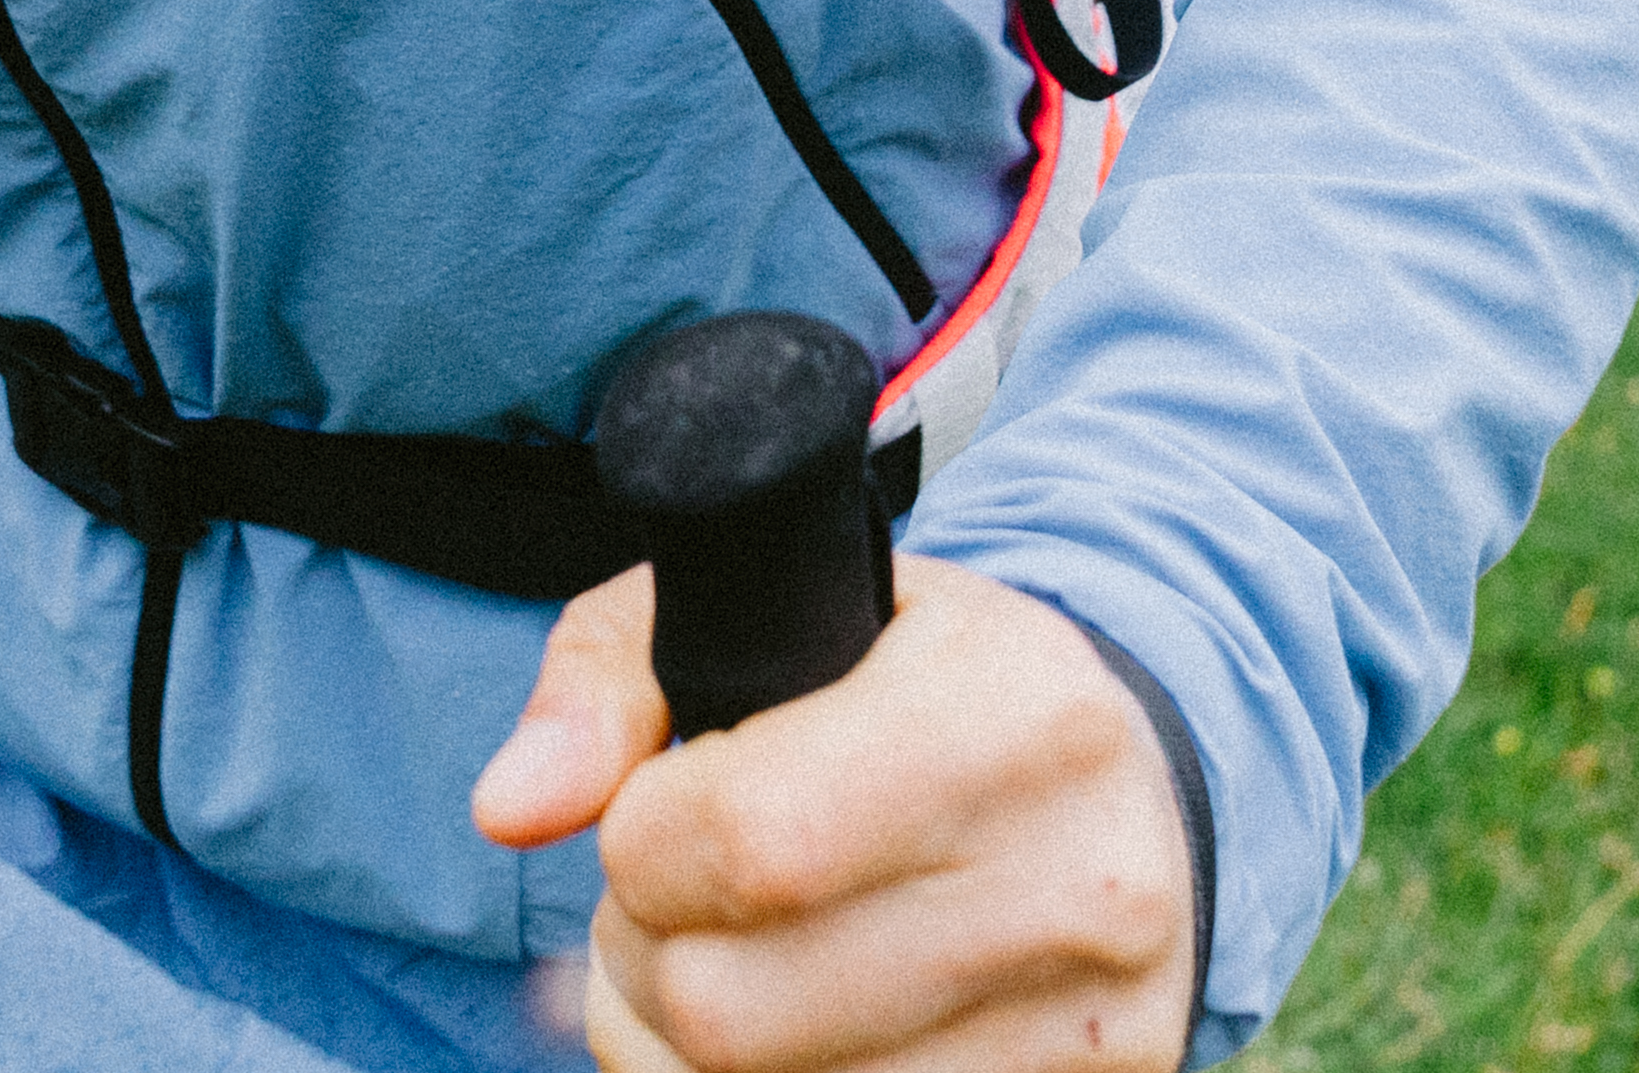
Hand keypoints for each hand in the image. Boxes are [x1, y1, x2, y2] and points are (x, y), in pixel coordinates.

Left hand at [471, 553, 1192, 1070]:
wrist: (1128, 787)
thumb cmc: (916, 686)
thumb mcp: (775, 611)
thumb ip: (609, 680)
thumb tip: (510, 807)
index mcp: (1017, 710)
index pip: (745, 841)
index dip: (641, 840)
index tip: (658, 808)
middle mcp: (1080, 879)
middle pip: (727, 1012)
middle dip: (647, 957)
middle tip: (678, 898)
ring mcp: (1088, 1026)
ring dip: (683, 1050)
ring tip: (723, 961)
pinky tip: (776, 1037)